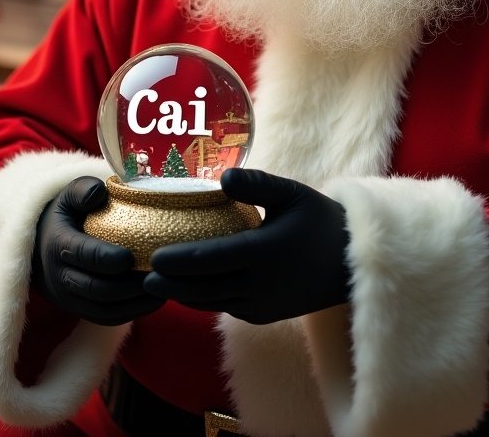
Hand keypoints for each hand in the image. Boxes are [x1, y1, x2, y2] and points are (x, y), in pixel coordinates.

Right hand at [32, 176, 163, 325]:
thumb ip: (83, 190)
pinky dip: (133, 312)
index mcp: (58, 244)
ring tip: (163, 286)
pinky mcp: (81, 311)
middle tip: (158, 273)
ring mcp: (70, 298)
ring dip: (135, 302)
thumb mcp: (69, 195)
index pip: (82, 254)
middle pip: (96, 288)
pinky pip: (108, 319)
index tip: (131, 256)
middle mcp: (60, 277)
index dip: (106, 258)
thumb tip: (98, 192)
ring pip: (104, 310)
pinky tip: (155, 298)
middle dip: (128, 285)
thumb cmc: (67, 215)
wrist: (43, 246)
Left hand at [143, 168, 349, 324]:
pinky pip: (225, 307)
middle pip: (203, 286)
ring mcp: (261, 304)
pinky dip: (202, 299)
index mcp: (264, 252)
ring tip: (153, 283)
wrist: (349, 263)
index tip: (151, 256)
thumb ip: (257, 184)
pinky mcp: (263, 314)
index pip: (210, 259)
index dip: (178, 260)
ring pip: (211, 301)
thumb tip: (223, 175)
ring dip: (182, 294)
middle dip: (170, 282)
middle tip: (138, 274)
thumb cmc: (318, 220)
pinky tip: (185, 288)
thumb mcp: (291, 194)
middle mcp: (260, 284)